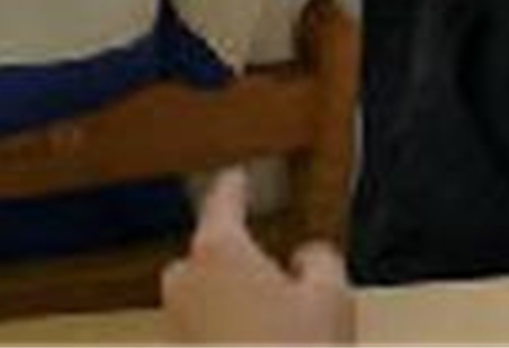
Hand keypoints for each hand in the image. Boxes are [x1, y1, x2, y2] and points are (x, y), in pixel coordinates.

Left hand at [161, 168, 354, 344]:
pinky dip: (230, 335)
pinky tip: (261, 347)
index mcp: (218, 250)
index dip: (235, 186)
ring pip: (210, 298)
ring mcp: (177, 322)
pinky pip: (207, 332)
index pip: (224, 202)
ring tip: (280, 333)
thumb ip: (319, 262)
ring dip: (236, 306)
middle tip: (283, 288)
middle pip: (214, 255)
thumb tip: (306, 257)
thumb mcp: (330, 300)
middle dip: (243, 266)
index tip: (237, 176)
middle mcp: (186, 280)